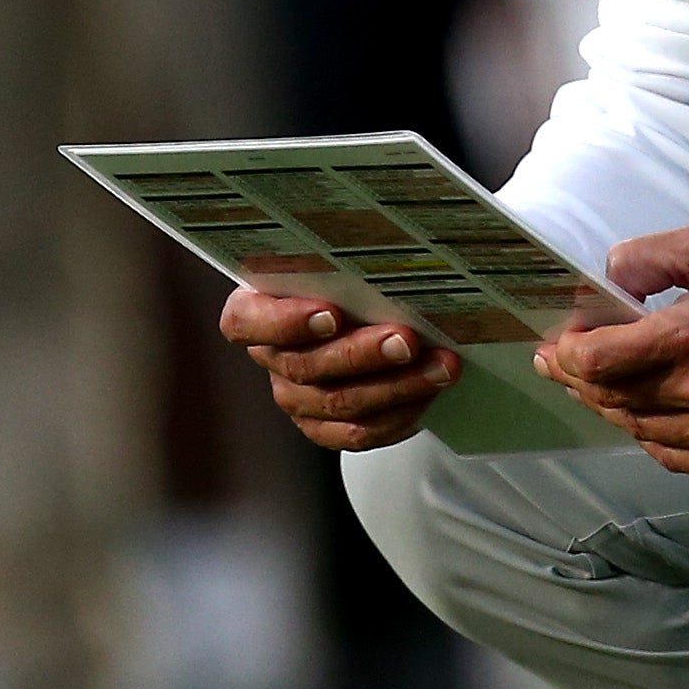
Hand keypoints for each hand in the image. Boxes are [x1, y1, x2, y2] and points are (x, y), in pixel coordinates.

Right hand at [224, 282, 459, 452]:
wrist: (364, 315)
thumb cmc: (342, 281)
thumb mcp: (335, 263)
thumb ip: (343, 264)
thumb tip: (390, 255)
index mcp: (254, 311)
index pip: (248, 322)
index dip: (286, 322)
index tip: (332, 314)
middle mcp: (271, 358)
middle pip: (306, 366)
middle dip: (363, 354)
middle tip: (407, 340)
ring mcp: (296, 398)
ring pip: (340, 403)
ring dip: (397, 386)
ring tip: (440, 367)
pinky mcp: (324, 427)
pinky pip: (359, 433)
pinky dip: (399, 414)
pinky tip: (429, 394)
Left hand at [537, 228, 688, 479]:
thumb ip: (647, 256)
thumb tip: (605, 277)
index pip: (597, 359)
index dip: (566, 354)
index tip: (556, 347)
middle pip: (611, 398)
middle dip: (580, 381)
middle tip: (566, 368)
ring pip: (638, 429)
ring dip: (614, 408)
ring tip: (604, 389)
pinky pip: (673, 456)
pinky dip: (651, 436)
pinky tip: (650, 414)